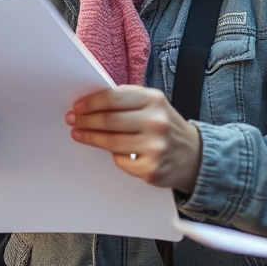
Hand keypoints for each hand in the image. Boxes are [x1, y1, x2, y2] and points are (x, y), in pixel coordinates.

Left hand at [67, 85, 201, 192]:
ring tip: (79, 134)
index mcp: (154, 100)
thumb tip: (91, 105)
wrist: (194, 156)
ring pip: (111, 142)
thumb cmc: (166, 127)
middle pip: (109, 120)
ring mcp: (155, 146)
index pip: (114, 98)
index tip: (78, 106)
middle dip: (86, 120)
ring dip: (90, 138)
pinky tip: (112, 152)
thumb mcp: (154, 107)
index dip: (92, 102)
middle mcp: (156, 121)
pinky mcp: (151, 169)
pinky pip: (120, 161)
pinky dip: (114, 156)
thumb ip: (128, 103)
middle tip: (72, 120)